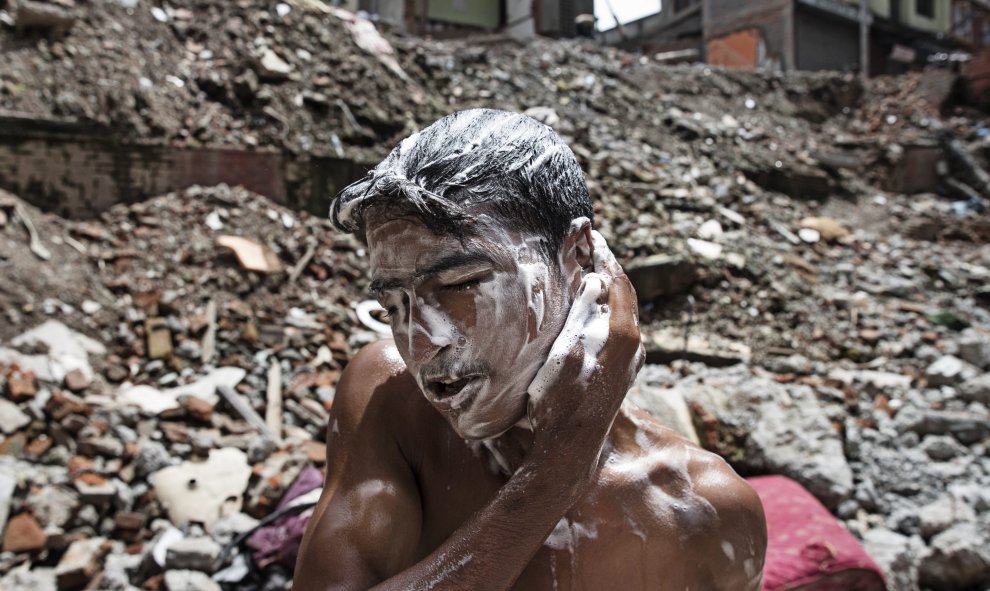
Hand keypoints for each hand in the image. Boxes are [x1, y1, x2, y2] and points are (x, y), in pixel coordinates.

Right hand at [524, 230, 644, 493]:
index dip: (606, 256)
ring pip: (622, 314)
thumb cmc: (560, 402)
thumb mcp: (565, 351)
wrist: (569, 450)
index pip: (619, 282)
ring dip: (607, 291)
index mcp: (623, 336)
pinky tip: (590, 311)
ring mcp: (630, 362)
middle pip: (625, 295)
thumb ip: (581, 314)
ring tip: (588, 271)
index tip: (593, 235)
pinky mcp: (622, 374)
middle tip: (590, 246)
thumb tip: (594, 280)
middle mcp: (634, 347)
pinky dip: (606, 311)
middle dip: (608, 269)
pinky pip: (618, 331)